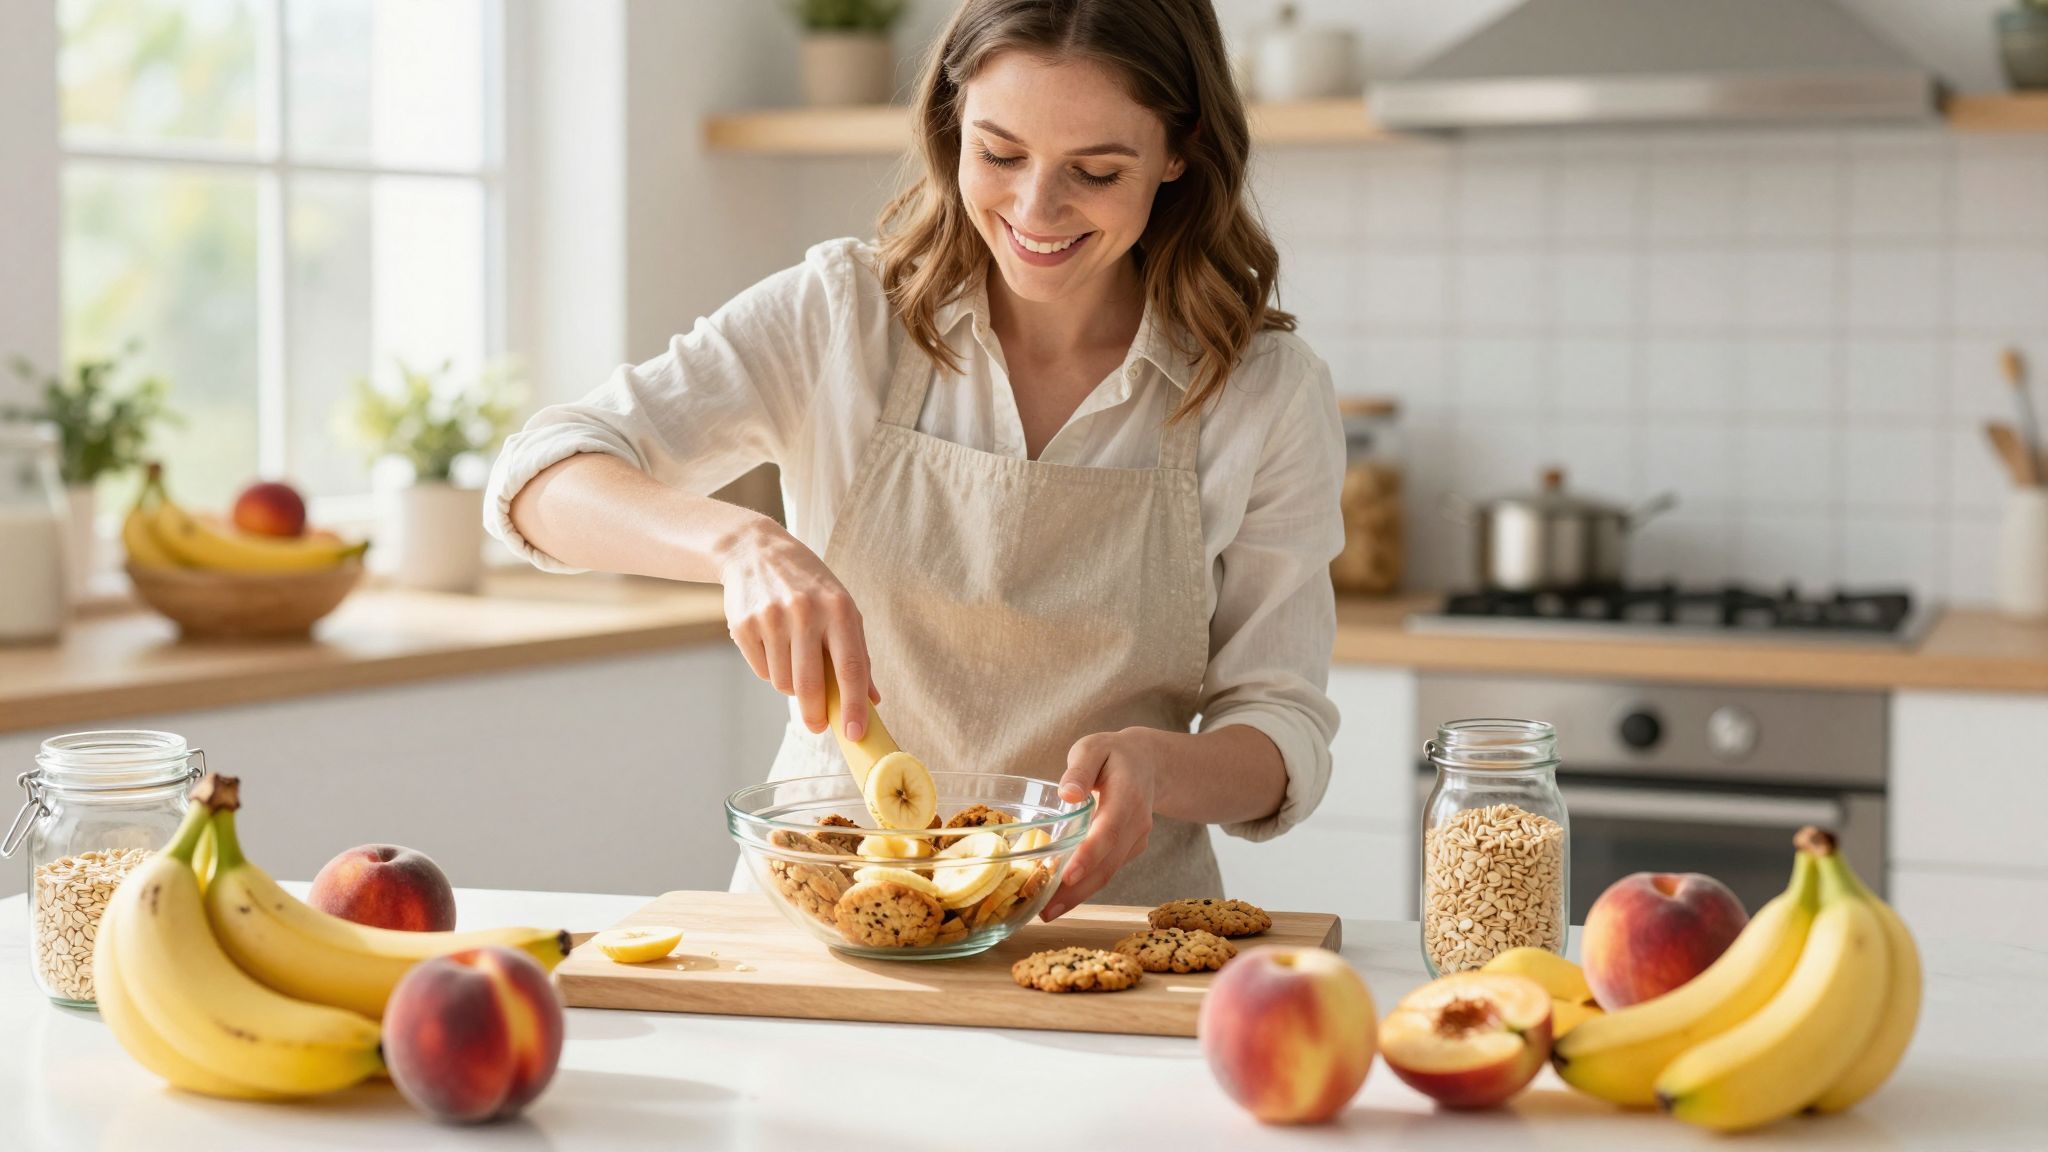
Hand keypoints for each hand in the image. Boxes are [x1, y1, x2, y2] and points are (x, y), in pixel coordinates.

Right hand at [719, 519, 878, 740]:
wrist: (755, 551)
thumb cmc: (808, 586)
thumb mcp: (841, 608)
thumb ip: (857, 654)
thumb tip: (872, 701)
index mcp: (838, 609)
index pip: (850, 667)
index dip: (854, 705)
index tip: (856, 734)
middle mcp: (805, 612)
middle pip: (810, 685)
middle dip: (816, 714)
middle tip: (818, 725)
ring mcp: (771, 618)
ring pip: (784, 682)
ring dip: (791, 685)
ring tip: (793, 658)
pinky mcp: (744, 625)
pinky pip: (762, 671)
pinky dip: (771, 669)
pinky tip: (773, 645)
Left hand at [1040, 728, 1162, 920]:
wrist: (1148, 764)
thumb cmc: (1113, 755)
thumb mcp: (1094, 748)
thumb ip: (1080, 768)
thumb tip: (1067, 794)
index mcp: (1127, 796)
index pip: (1109, 830)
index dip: (1089, 855)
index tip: (1067, 876)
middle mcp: (1137, 823)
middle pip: (1108, 863)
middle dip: (1077, 890)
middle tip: (1046, 910)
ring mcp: (1137, 839)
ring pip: (1108, 872)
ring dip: (1079, 895)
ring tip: (1047, 912)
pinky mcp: (1131, 849)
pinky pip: (1108, 870)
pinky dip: (1085, 886)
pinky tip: (1060, 898)